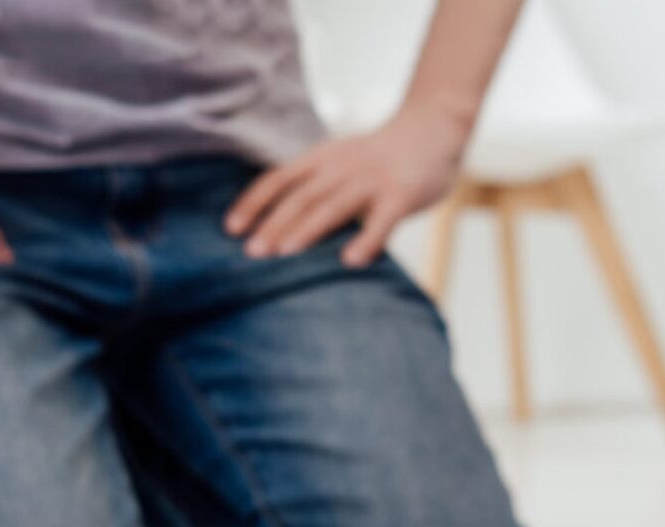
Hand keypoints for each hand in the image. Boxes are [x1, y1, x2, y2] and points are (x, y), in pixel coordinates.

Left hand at [225, 105, 469, 267]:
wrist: (434, 126)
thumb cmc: (379, 156)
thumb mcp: (339, 161)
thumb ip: (313, 185)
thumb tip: (273, 226)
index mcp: (321, 159)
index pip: (278, 179)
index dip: (253, 203)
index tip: (231, 229)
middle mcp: (341, 167)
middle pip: (301, 196)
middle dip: (274, 223)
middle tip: (252, 252)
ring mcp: (371, 180)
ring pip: (334, 205)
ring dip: (308, 229)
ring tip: (286, 253)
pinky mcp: (401, 195)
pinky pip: (381, 220)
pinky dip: (366, 239)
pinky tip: (351, 261)